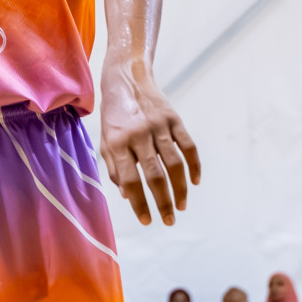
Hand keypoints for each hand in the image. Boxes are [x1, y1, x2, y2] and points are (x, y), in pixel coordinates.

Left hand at [100, 59, 199, 225]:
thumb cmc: (114, 117)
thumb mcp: (106, 141)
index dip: (139, 203)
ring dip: (181, 189)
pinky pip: (188, 146)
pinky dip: (194, 166)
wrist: (127, 80)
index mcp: (116, 142)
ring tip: (181, 206)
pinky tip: (195, 182)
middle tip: (169, 220)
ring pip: (174, 164)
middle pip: (154, 175)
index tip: (147, 221)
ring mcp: (158, 126)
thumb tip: (128, 196)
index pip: (130, 180)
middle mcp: (137, 135)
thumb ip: (114, 168)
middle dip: (163, 202)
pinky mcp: (174, 119)